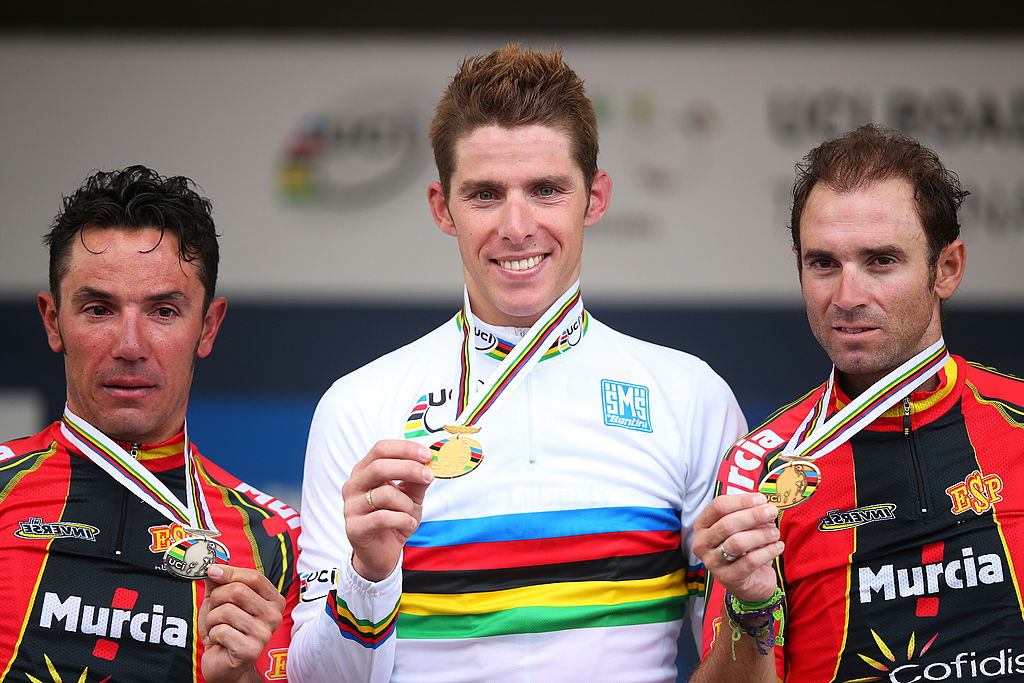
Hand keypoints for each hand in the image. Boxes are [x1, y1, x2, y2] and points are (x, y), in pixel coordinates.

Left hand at [199, 564, 285, 682]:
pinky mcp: (251, 650)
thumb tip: (213, 566)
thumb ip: (219, 583)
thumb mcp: (222, 602)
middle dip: (217, 599)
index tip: (212, 571)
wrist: (224, 664)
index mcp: (273, 600)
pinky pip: (221, 631)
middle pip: (238, 591)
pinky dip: (213, 635)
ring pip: (226, 611)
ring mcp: (264, 634)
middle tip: (214, 611)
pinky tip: (220, 641)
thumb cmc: (226, 630)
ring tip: (217, 628)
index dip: (229, 572)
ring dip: (212, 619)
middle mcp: (274, 616)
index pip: (253, 577)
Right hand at [342, 439, 433, 581]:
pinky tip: (408, 523)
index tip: (427, 455)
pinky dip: (402, 520)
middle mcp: (353, 485)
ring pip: (384, 494)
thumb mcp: (411, 496)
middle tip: (428, 476)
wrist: (382, 553)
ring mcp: (350, 507)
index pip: (381, 449)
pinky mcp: (354, 528)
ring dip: (406, 503)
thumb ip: (417, 479)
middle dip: (409, 468)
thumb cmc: (395, 519)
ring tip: (411, 512)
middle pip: (379, 467)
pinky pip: (382, 518)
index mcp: (364, 471)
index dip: (405, 449)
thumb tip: (429, 462)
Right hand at [693, 493, 782, 603]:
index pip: (717, 506)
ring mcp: (713, 563)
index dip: (741, 500)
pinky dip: (768, 551)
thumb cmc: (744, 550)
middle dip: (753, 515)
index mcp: (702, 526)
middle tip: (772, 511)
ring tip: (775, 532)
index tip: (761, 499)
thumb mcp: (741, 528)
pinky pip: (750, 561)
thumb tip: (763, 505)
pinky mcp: (728, 578)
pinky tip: (778, 546)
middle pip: (727, 524)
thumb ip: (748, 514)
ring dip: (761, 534)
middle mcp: (702, 544)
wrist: (749, 583)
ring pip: (737, 542)